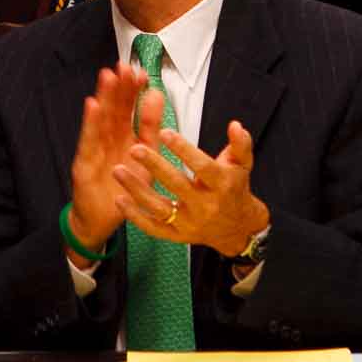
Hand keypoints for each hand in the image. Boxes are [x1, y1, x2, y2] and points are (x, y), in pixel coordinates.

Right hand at [68, 61, 149, 259]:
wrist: (102, 219)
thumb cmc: (124, 187)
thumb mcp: (146, 155)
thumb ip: (152, 126)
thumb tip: (157, 93)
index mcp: (124, 136)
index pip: (129, 108)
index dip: (133, 90)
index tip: (141, 71)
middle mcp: (108, 139)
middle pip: (114, 109)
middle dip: (119, 88)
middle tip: (124, 66)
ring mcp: (94, 149)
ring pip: (100, 120)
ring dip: (104, 97)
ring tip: (107, 76)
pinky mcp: (83, 164)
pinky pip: (88, 141)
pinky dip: (90, 123)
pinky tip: (93, 105)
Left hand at [114, 119, 270, 259]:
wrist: (237, 228)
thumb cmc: (235, 189)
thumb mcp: (243, 164)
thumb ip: (240, 144)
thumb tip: (234, 125)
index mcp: (221, 185)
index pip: (202, 166)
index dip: (183, 150)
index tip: (165, 133)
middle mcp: (205, 205)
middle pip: (177, 185)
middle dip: (155, 166)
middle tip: (135, 149)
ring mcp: (189, 223)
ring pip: (159, 207)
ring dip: (137, 189)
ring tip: (118, 170)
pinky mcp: (177, 235)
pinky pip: (152, 227)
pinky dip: (135, 216)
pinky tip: (120, 199)